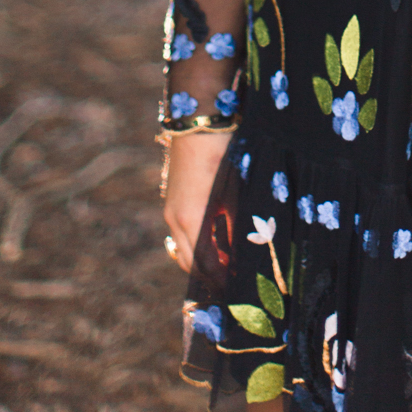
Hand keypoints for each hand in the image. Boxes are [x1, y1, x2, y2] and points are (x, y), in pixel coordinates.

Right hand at [161, 129, 231, 272]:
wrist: (198, 123)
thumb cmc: (223, 155)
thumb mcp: (234, 193)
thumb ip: (236, 227)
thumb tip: (240, 255)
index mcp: (191, 220)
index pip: (203, 265)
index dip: (219, 279)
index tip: (236, 289)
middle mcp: (175, 220)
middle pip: (189, 261)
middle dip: (209, 274)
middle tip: (232, 279)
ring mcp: (171, 210)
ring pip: (183, 247)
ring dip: (202, 258)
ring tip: (226, 261)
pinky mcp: (172, 201)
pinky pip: (181, 233)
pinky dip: (196, 242)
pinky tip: (216, 239)